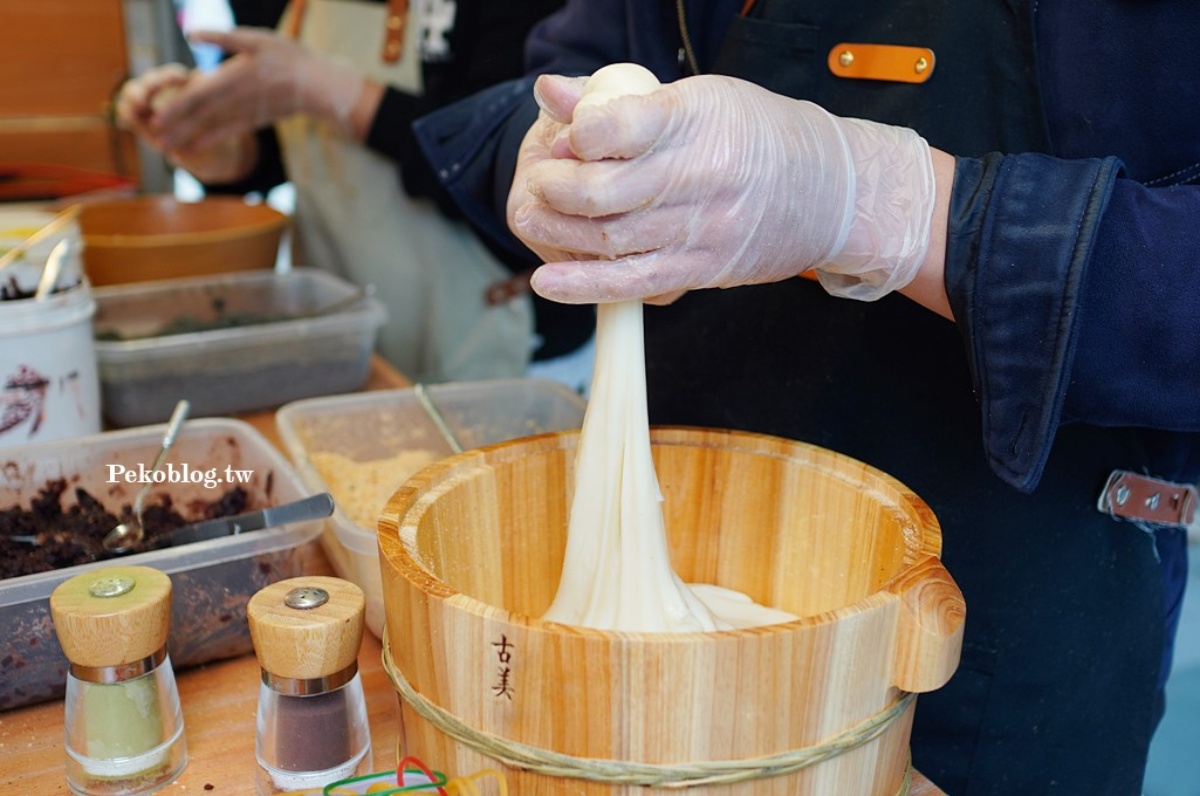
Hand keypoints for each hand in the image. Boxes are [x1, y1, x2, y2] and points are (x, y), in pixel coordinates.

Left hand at [148, 27, 365, 154]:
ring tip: (166, 148)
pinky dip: (212, 139)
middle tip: (153, 141)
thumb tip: (191, 33)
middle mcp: (237, 99)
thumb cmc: (289, 57)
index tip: (155, 116)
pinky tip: (196, 146)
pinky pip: (231, 132)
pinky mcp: (256, 119)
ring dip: (188, 137)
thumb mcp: (256, 38)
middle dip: (176, 128)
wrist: (319, 85)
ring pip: (212, 126)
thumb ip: (223, 36)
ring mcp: (247, 112)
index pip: (198, 93)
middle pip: (200, 115)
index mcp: (233, 76)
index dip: (176, 106)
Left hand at [511, 69, 935, 303]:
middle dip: (554, 186)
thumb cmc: (755, 136)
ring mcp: (701, 228)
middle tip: (540, 179)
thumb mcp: (696, 98)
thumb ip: (617, 100)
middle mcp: (698, 176)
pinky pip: (633, 282)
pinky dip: (584, 285)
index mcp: (696, 119)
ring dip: (557, 231)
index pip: (617, 126)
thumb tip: (547, 91)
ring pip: (610, 238)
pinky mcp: (701, 268)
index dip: (577, 132)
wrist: (828, 190)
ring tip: (533, 217)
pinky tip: (548, 282)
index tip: (566, 134)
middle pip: (602, 190)